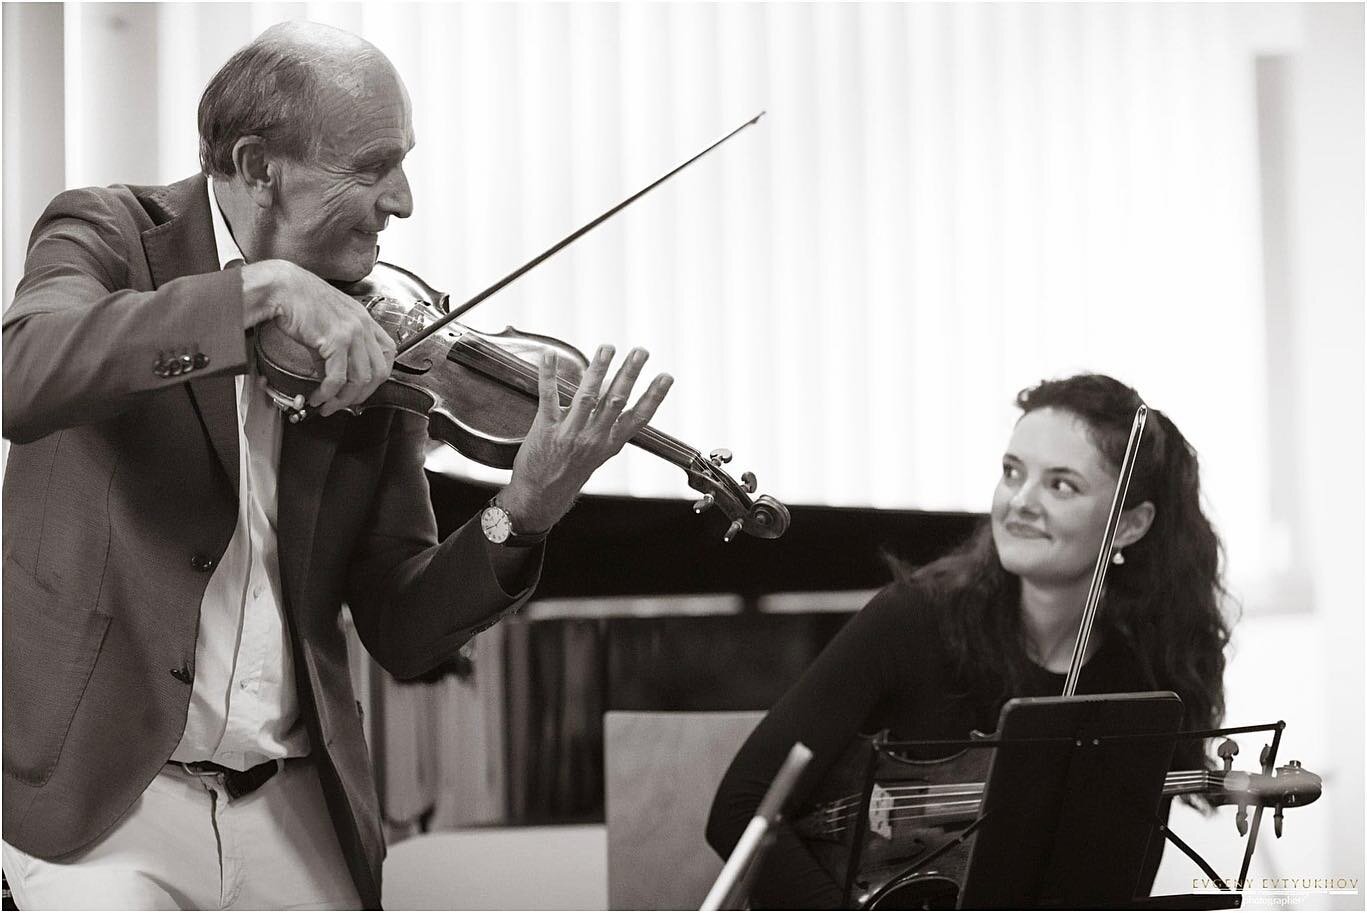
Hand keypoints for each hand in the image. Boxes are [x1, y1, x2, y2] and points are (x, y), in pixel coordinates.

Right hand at [242, 260, 395, 415]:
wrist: (281, 287)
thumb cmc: (299, 301)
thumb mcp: (327, 324)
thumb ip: (336, 350)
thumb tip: (333, 377)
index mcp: (364, 319)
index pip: (388, 353)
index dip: (378, 376)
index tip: (363, 388)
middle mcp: (363, 325)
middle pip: (379, 372)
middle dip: (362, 395)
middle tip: (344, 404)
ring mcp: (352, 332)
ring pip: (360, 380)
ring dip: (343, 399)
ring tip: (327, 405)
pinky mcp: (335, 340)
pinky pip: (338, 378)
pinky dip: (328, 393)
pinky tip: (318, 397)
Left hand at [498, 344, 672, 531]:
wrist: (541, 496)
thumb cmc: (570, 470)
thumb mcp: (597, 450)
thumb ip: (605, 418)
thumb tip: (612, 383)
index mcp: (610, 443)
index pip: (638, 418)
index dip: (654, 397)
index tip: (666, 377)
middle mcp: (594, 438)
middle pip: (616, 401)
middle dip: (629, 374)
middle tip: (641, 352)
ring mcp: (570, 434)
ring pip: (588, 397)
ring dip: (598, 369)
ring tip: (608, 348)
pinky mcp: (546, 429)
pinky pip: (549, 397)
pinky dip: (549, 374)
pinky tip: (550, 355)